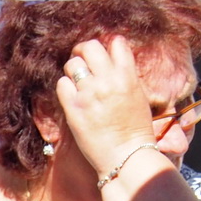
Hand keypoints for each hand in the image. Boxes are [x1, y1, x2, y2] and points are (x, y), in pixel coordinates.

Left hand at [55, 37, 159, 173]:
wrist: (127, 157)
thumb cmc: (136, 131)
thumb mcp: (139, 97)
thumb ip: (125, 77)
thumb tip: (111, 64)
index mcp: (128, 76)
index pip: (116, 43)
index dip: (108, 46)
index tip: (104, 56)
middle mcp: (108, 80)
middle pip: (90, 47)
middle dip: (84, 51)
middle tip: (82, 59)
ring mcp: (89, 93)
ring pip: (73, 64)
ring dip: (74, 70)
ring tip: (77, 82)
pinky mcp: (74, 108)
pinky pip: (62, 84)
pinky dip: (65, 87)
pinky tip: (72, 96)